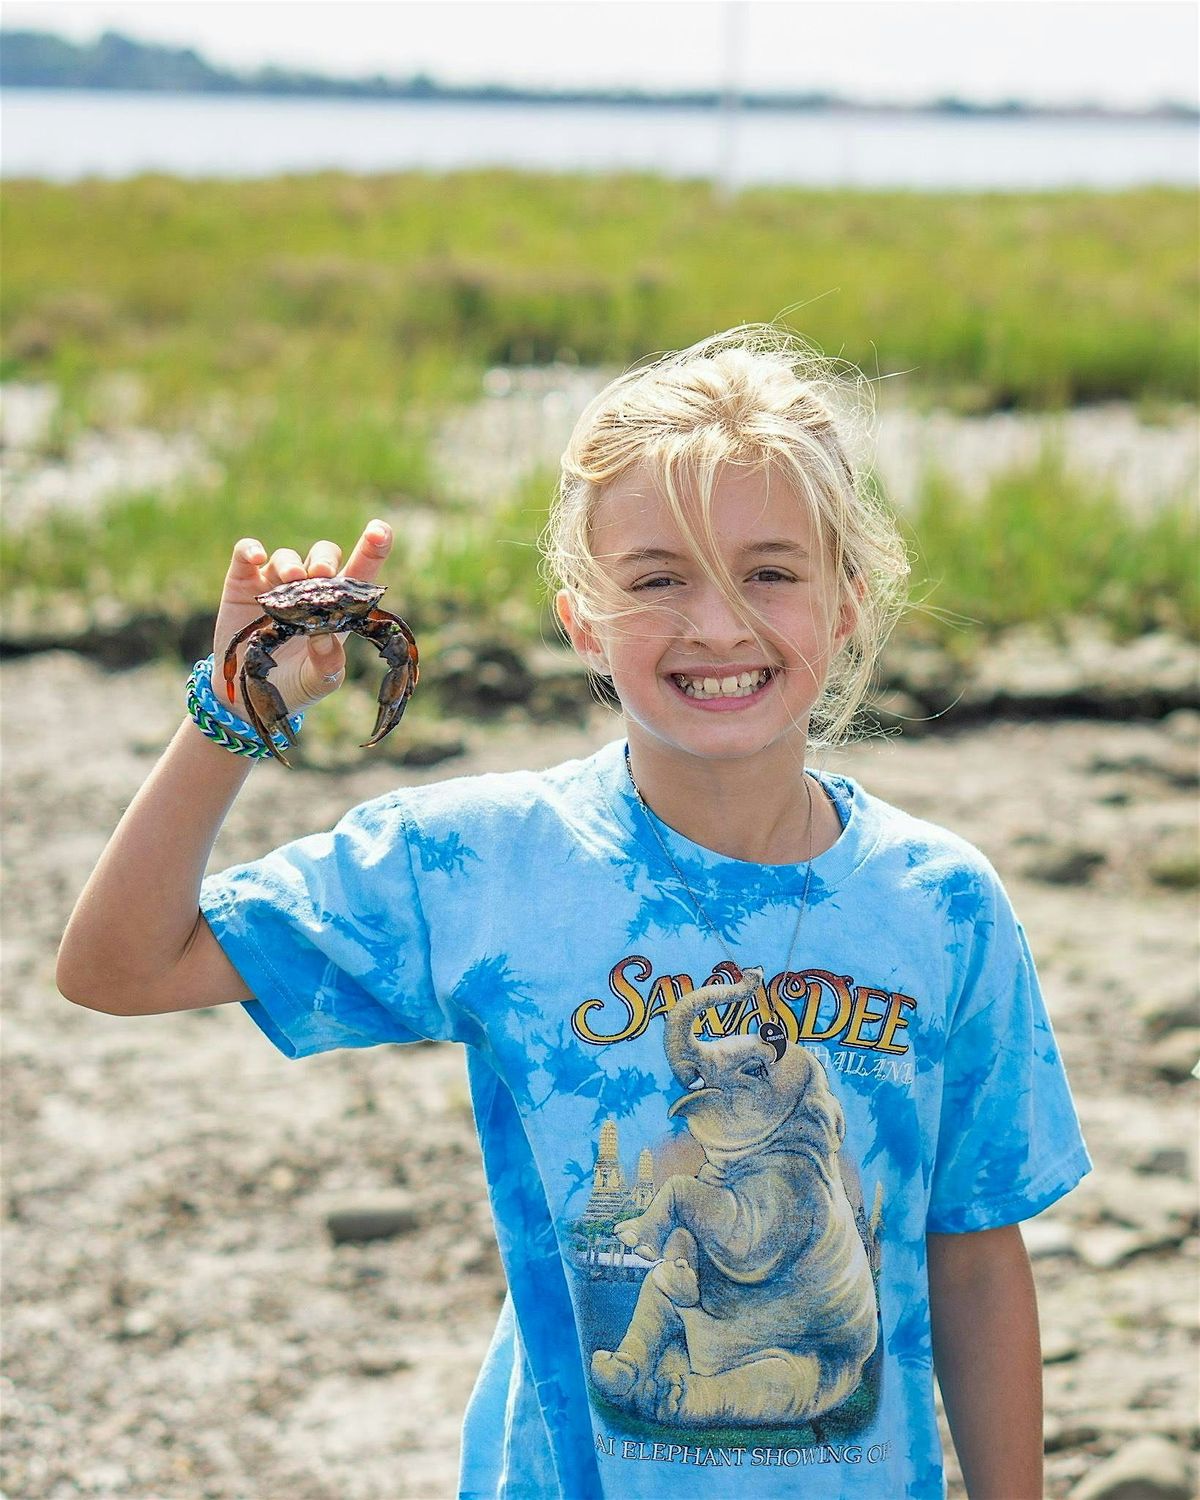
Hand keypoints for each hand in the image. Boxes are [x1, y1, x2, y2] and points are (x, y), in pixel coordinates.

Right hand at [214, 520, 392, 721]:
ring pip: (287, 557)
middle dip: (325, 560)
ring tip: (292, 580)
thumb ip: (328, 665)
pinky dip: (251, 550)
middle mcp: (308, 590)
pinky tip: (257, 556)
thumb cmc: (293, 685)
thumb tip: (324, 638)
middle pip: (324, 557)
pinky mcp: (243, 583)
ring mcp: (275, 583)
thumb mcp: (317, 683)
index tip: (381, 530)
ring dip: (291, 563)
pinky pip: (246, 554)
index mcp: (336, 609)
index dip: (373, 548)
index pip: (360, 572)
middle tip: (322, 575)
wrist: (249, 697)